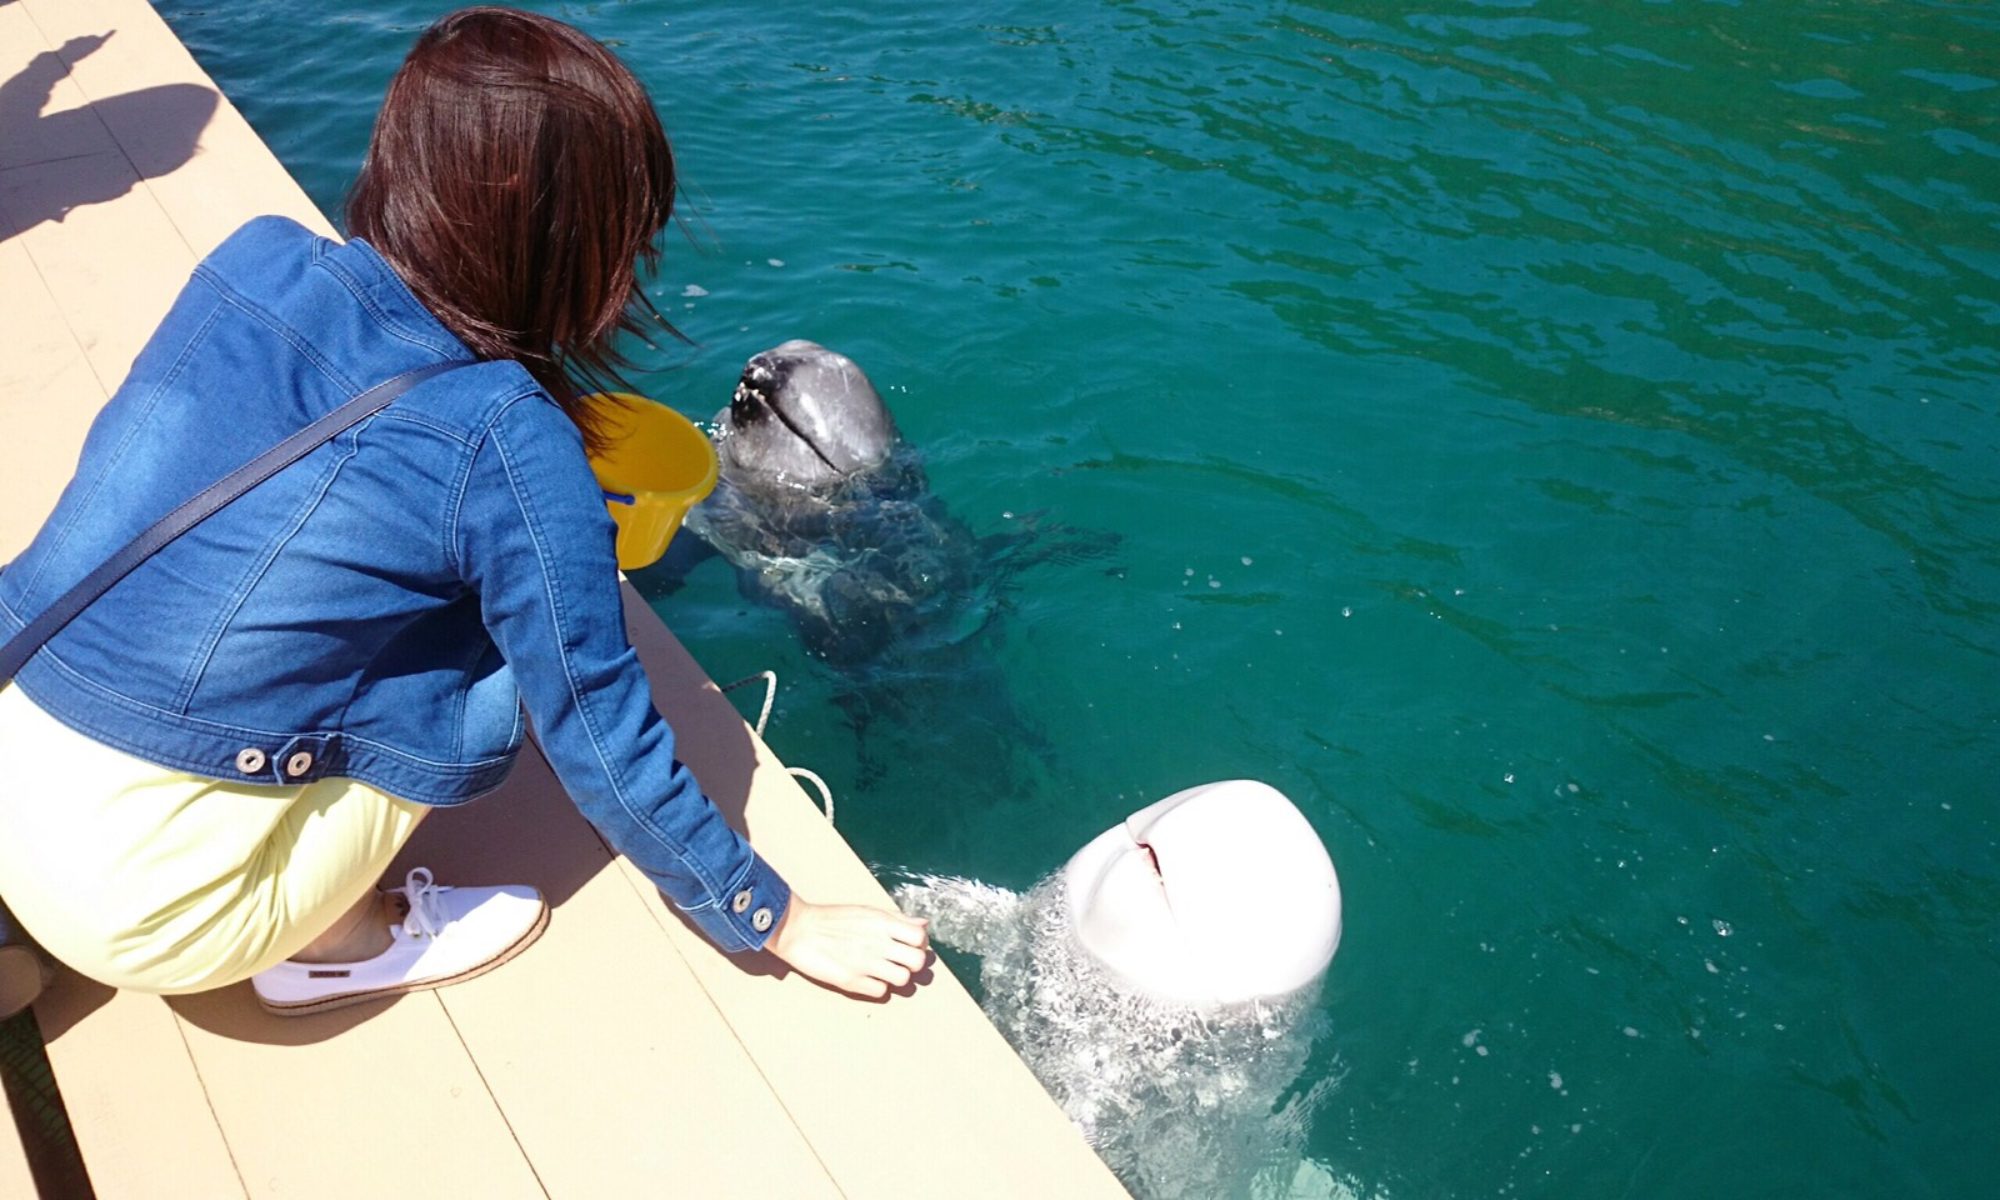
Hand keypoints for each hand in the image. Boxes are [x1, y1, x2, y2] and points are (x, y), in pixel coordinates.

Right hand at [766, 895, 929, 998]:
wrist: (799, 930)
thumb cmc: (832, 919)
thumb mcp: (868, 912)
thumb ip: (897, 919)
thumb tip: (923, 925)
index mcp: (883, 923)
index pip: (920, 938)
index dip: (919, 944)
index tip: (909, 945)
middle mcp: (878, 943)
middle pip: (918, 962)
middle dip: (912, 963)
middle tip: (899, 961)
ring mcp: (866, 963)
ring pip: (903, 980)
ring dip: (896, 977)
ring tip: (883, 971)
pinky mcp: (852, 981)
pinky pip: (881, 992)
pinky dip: (877, 987)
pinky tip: (868, 978)